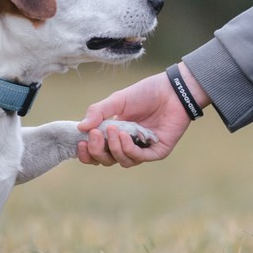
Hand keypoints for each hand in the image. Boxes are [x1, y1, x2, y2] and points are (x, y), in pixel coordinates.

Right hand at [77, 67, 194, 165]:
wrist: (171, 90)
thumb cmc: (145, 93)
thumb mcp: (117, 100)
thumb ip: (98, 112)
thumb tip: (80, 128)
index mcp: (114, 134)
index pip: (96, 152)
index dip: (86, 153)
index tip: (80, 143)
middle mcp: (127, 145)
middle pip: (106, 160)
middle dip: (97, 151)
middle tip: (96, 135)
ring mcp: (142, 150)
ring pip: (122, 161)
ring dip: (114, 148)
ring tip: (114, 130)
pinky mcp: (156, 152)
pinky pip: (139, 158)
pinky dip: (129, 149)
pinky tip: (125, 135)